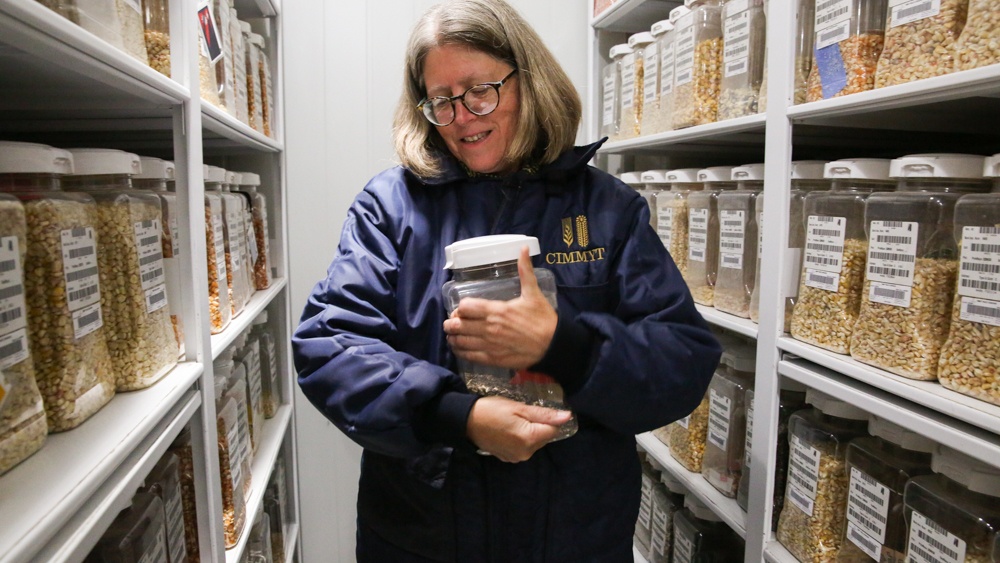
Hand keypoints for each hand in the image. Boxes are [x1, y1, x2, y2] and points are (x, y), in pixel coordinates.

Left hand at [444, 247, 556, 368]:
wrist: (554, 344)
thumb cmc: (543, 319)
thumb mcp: (533, 293)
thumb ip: (525, 271)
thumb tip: (524, 248)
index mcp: (497, 310)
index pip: (465, 307)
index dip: (460, 308)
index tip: (461, 310)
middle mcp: (490, 328)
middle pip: (458, 325)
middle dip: (450, 324)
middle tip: (450, 323)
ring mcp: (490, 345)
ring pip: (460, 341)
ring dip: (453, 338)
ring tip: (452, 336)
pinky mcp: (493, 359)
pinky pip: (469, 356)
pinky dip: (460, 352)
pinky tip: (459, 349)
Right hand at [466, 396, 571, 461]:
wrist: (465, 421)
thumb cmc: (492, 409)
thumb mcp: (519, 407)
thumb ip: (544, 414)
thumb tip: (567, 416)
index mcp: (530, 439)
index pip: (554, 430)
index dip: (547, 419)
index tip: (534, 410)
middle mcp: (526, 453)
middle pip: (544, 438)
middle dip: (538, 426)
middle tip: (521, 414)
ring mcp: (516, 458)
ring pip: (534, 443)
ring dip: (530, 433)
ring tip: (514, 421)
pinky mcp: (508, 458)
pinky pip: (523, 448)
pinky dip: (520, 439)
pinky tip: (508, 431)